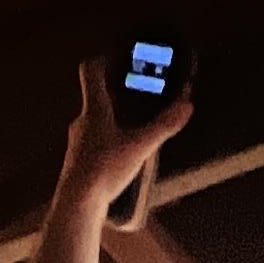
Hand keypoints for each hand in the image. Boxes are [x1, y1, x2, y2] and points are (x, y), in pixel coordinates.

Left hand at [57, 53, 191, 223]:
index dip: (103, 60)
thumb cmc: (103, 170)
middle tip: (136, 97)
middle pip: (95, 97)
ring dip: (112, 121)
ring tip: (133, 129)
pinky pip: (92, 144)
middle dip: (116, 95)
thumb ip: (164, 126)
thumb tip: (186, 106)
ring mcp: (77, 143)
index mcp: (94, 110)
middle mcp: (81, 122)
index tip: (116, 59)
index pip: (90, 71)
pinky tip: (120, 157)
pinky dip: (106, 144)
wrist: (77, 203)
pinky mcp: (78, 162)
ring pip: (94, 122)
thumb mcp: (140, 147)